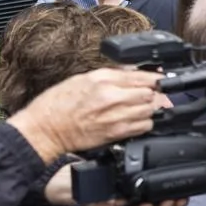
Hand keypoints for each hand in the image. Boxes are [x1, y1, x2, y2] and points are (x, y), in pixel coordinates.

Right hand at [10, 67, 163, 158]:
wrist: (44, 129)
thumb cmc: (58, 104)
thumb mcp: (82, 78)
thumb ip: (111, 75)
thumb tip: (135, 72)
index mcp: (102, 79)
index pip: (142, 76)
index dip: (156, 78)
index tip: (161, 80)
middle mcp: (111, 96)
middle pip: (150, 93)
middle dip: (154, 94)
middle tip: (152, 95)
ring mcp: (115, 116)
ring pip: (150, 110)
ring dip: (150, 109)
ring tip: (141, 108)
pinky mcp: (115, 133)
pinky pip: (143, 127)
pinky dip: (145, 123)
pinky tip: (136, 121)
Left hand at [43, 165, 188, 205]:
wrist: (75, 181)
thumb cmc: (100, 169)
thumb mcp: (124, 157)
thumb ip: (140, 152)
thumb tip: (157, 137)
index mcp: (144, 184)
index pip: (166, 189)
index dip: (178, 191)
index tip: (185, 191)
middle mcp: (140, 197)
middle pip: (163, 202)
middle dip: (173, 201)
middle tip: (177, 199)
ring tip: (159, 202)